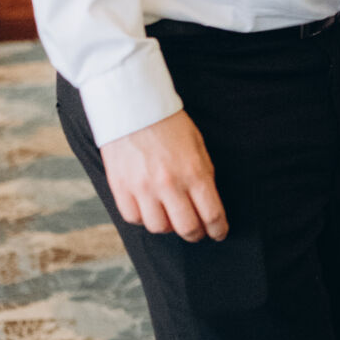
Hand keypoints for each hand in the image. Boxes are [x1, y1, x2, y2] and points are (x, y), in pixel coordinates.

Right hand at [101, 109, 227, 239]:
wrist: (133, 106)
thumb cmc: (169, 125)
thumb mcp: (198, 146)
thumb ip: (204, 176)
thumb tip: (208, 205)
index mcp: (194, 172)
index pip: (212, 215)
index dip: (219, 230)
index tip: (219, 233)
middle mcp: (169, 184)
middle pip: (187, 228)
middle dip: (196, 234)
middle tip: (197, 230)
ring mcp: (143, 187)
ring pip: (159, 227)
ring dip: (168, 225)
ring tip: (170, 214)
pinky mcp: (120, 187)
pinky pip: (134, 218)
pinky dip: (143, 217)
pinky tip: (149, 207)